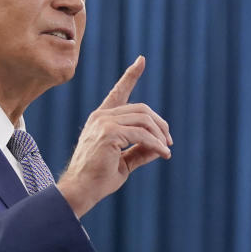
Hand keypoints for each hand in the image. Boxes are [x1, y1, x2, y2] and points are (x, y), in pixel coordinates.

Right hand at [57, 56, 171, 217]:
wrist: (81, 190)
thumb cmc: (98, 179)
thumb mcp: (124, 162)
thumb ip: (140, 151)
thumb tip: (161, 147)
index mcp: (101, 119)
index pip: (118, 92)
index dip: (131, 75)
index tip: (141, 60)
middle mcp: (101, 117)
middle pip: (141, 109)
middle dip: (159, 124)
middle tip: (169, 142)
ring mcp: (103, 123)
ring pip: (143, 119)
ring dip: (160, 135)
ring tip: (167, 149)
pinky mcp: (108, 134)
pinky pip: (141, 135)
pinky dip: (156, 144)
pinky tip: (163, 153)